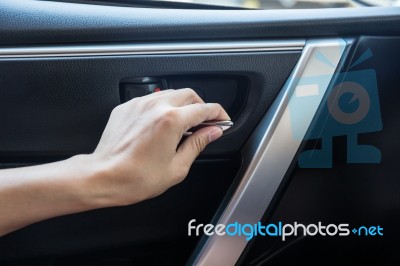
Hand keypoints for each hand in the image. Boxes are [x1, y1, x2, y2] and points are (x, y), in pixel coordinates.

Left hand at [87, 89, 229, 206]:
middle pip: (189, 94)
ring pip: (170, 93)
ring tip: (184, 124)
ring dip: (183, 105)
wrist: (102, 177)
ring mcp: (139, 104)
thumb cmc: (135, 178)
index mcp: (171, 120)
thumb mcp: (177, 167)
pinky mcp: (127, 107)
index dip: (219, 114)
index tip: (222, 121)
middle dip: (202, 106)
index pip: (205, 108)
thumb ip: (198, 144)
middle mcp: (156, 106)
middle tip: (206, 123)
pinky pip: (151, 99)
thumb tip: (212, 132)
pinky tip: (162, 123)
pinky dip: (163, 107)